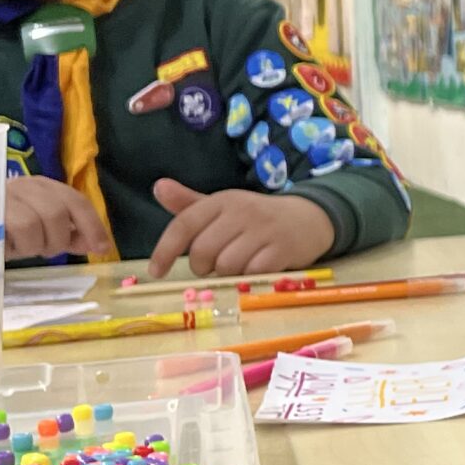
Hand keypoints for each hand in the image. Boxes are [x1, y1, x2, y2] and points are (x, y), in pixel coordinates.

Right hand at [3, 175, 113, 262]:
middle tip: (44, 250)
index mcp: (41, 186)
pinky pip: (18, 227)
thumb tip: (97, 243)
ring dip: (35, 245)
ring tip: (20, 249)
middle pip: (60, 210)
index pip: (76, 200)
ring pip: (39, 221)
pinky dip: (18, 245)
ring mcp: (4, 193)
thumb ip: (65, 234)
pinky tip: (6, 247)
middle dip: (58, 239)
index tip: (102, 248)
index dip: (93, 225)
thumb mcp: (37, 232)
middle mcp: (24, 184)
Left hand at [149, 180, 334, 277]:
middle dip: (201, 267)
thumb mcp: (224, 207)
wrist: (308, 220)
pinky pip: (252, 273)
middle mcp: (242, 211)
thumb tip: (158, 186)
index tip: (156, 272)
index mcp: (222, 201)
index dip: (165, 250)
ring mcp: (264, 230)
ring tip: (237, 266)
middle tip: (212, 267)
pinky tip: (255, 269)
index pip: (184, 225)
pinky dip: (248, 278)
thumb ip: (189, 204)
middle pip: (203, 250)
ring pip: (226, 265)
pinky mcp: (282, 249)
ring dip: (226, 274)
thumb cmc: (256, 218)